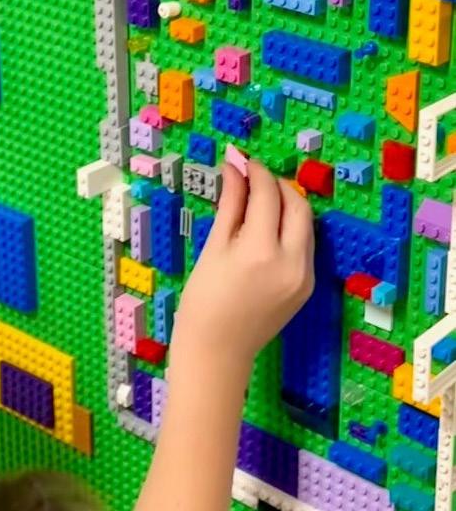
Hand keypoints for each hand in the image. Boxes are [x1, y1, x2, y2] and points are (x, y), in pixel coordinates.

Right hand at [172, 156, 314, 367]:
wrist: (217, 350)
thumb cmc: (202, 300)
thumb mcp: (213, 248)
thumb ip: (230, 206)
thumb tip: (234, 169)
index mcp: (262, 250)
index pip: (268, 195)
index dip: (256, 172)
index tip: (242, 160)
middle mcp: (292, 261)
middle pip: (298, 206)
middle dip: (278, 185)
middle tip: (253, 177)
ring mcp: (305, 275)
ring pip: (305, 225)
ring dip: (287, 205)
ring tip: (258, 199)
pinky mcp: (307, 286)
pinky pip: (303, 246)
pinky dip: (289, 229)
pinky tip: (266, 229)